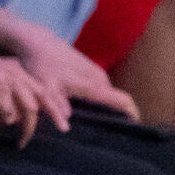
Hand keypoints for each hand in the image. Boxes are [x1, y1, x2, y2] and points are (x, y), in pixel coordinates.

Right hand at [0, 40, 67, 144]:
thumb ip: (13, 89)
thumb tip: (24, 116)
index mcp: (17, 70)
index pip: (43, 92)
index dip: (54, 110)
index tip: (64, 126)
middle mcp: (11, 75)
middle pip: (30, 108)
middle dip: (28, 128)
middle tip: (23, 142)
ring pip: (8, 116)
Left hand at [5, 24, 141, 120]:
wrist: (38, 42)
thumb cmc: (41, 67)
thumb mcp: (45, 89)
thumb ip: (56, 108)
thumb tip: (66, 128)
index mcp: (92, 85)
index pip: (121, 99)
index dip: (131, 112)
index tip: (136, 124)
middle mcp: (99, 78)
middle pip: (117, 98)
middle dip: (120, 114)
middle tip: (114, 132)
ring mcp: (96, 71)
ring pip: (108, 92)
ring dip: (110, 104)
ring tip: (104, 122)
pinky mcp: (90, 67)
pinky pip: (101, 86)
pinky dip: (101, 96)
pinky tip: (91, 105)